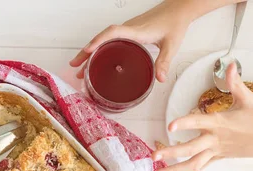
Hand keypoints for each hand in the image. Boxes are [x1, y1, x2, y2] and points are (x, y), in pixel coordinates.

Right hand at [70, 0, 193, 81]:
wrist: (177, 9)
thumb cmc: (173, 23)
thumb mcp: (171, 45)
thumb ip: (164, 62)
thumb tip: (159, 79)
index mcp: (136, 31)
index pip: (112, 33)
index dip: (99, 41)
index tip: (87, 51)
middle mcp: (128, 28)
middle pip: (101, 38)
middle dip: (86, 52)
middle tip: (74, 66)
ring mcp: (126, 29)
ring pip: (102, 39)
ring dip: (90, 51)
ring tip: (80, 68)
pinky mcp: (127, 32)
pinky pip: (108, 39)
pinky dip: (98, 49)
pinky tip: (96, 60)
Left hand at [153, 63, 252, 170]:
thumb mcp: (246, 98)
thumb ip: (234, 82)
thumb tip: (230, 65)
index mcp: (218, 123)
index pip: (198, 122)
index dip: (184, 123)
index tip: (170, 126)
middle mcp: (214, 139)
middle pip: (190, 149)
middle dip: (171, 153)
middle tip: (154, 156)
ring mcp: (215, 151)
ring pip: (193, 164)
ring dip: (174, 170)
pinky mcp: (218, 158)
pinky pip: (200, 168)